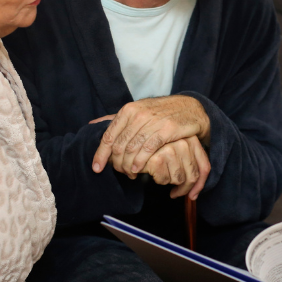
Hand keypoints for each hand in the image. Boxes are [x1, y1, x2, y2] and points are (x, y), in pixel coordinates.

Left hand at [91, 96, 210, 178]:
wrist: (189, 108)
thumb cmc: (160, 112)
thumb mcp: (136, 110)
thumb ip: (115, 119)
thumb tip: (92, 124)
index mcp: (128, 110)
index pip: (109, 136)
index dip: (101, 154)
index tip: (96, 168)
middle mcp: (138, 115)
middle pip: (119, 146)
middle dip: (116, 163)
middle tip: (118, 172)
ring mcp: (153, 122)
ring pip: (132, 149)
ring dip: (128, 166)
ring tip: (128, 174)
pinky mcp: (167, 130)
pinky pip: (148, 150)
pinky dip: (140, 162)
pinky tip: (138, 170)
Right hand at [142, 136, 210, 198]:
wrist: (133, 145)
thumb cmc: (156, 151)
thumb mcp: (177, 154)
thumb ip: (189, 167)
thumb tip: (194, 195)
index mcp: (192, 140)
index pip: (204, 167)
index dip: (200, 185)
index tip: (193, 196)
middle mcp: (184, 142)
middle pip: (193, 176)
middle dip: (183, 189)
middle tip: (175, 193)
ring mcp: (171, 149)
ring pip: (179, 180)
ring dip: (169, 182)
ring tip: (160, 173)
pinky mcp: (158, 158)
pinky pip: (164, 180)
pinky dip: (158, 180)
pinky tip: (152, 172)